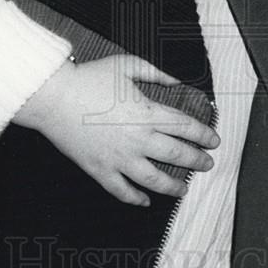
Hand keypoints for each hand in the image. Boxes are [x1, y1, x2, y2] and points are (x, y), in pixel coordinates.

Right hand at [14, 55, 218, 205]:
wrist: (53, 97)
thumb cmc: (88, 78)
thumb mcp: (126, 66)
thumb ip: (155, 74)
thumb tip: (176, 81)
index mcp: (147, 113)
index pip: (186, 127)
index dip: (204, 134)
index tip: (214, 140)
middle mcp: (138, 139)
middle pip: (176, 155)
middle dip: (197, 161)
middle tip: (208, 164)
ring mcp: (119, 158)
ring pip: (154, 180)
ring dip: (173, 187)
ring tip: (184, 189)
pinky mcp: (100, 170)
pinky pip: (121, 190)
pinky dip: (135, 199)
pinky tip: (145, 202)